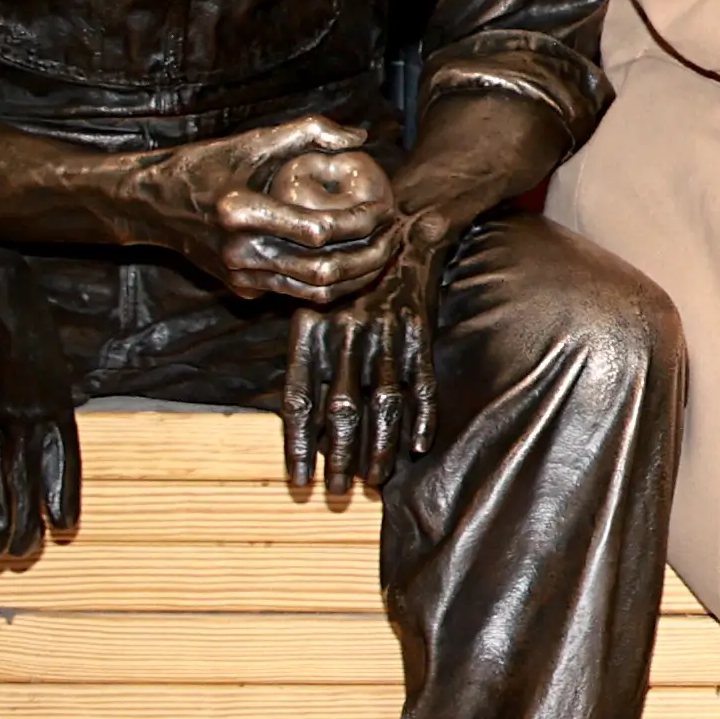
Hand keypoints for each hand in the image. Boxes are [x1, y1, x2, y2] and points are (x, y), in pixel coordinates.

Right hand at [130, 117, 403, 306]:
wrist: (155, 204)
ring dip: (358, 276)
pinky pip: (298, 294)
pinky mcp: (242, 289)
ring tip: (385, 253)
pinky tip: (357, 265)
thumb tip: (360, 138)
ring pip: (315, 291)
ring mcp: (240, 276)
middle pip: (323, 268)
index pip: (319, 230)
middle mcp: (238, 251)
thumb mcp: (255, 140)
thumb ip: (310, 131)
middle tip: (396, 236)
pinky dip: (333, 284)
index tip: (387, 207)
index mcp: (241, 211)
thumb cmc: (209, 164)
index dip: (362, 222)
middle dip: (370, 255)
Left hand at [281, 207, 454, 501]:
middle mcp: (345, 334)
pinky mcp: (418, 330)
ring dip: (379, 445)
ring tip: (374, 480)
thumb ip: (305, 352)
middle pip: (342, 408)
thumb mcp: (311, 304)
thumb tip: (304, 413)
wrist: (399, 226)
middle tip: (339, 492)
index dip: (298, 444)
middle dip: (340, 456)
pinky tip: (418, 445)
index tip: (300, 481)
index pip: (299, 399)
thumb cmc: (346, 272)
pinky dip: (421, 415)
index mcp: (310, 331)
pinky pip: (420, 379)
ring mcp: (384, 333)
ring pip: (381, 401)